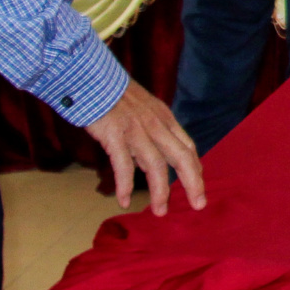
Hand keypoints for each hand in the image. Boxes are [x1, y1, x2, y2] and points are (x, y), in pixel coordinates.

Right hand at [82, 80, 204, 215]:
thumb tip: (150, 159)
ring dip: (160, 191)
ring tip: (160, 211)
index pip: (187, 146)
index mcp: (164, 118)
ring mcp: (137, 130)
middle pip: (182, 157)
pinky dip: (125, 185)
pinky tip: (123, 200)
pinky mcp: (115, 135)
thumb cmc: (113, 95)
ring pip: (156, 165)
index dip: (195, 168)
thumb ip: (150, 132)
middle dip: (193, 183)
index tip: (198, 186)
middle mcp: (156, 124)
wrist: (91, 77)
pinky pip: (124, 165)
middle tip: (198, 205)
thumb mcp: (142, 109)